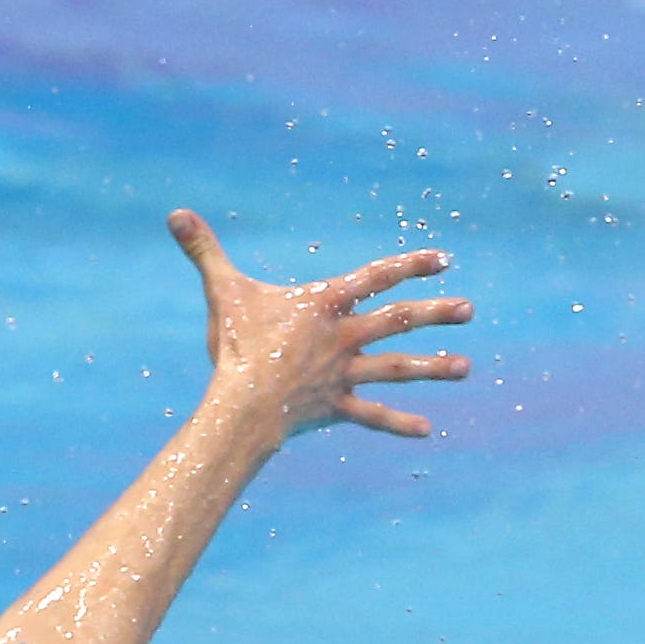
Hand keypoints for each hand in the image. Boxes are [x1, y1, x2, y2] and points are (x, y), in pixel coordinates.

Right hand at [170, 210, 471, 445]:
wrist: (241, 405)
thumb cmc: (233, 345)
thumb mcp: (221, 292)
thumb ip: (205, 252)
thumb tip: (175, 214)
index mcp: (324, 305)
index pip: (375, 277)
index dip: (410, 264)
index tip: (443, 258)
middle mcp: (343, 337)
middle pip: (397, 321)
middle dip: (435, 313)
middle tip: (469, 309)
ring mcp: (342, 373)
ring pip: (396, 368)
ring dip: (433, 367)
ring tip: (466, 366)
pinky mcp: (333, 406)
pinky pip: (370, 415)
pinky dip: (397, 423)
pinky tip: (427, 430)